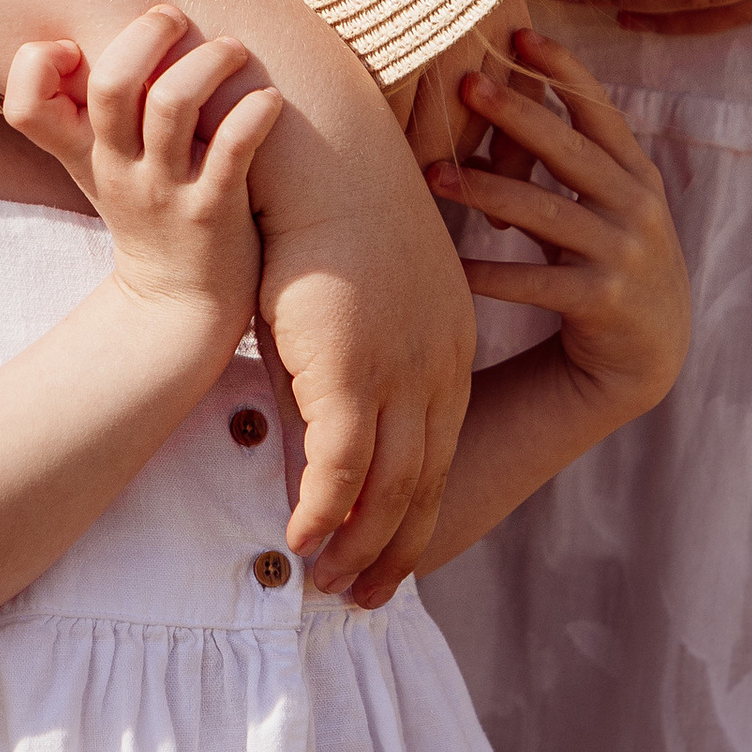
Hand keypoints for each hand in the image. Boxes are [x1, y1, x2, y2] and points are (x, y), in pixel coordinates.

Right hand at [6, 7, 281, 341]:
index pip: (25, 107)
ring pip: (172, 106)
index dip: (34, 64)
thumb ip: (89, 109)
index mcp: (86, 153)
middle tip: (173, 17)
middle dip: (145, 36)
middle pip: (110, 86)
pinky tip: (268, 100)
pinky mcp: (213, 212)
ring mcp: (165, 191)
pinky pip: (232, 151)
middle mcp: (119, 168)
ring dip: (207, 62)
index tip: (71, 46)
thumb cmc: (147, 214)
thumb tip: (84, 31)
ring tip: (232, 50)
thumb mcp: (100, 167)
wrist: (179, 306)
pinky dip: (254, 114)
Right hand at [247, 95, 477, 608]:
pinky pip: (342, 468)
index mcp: (451, 344)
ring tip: (328, 583)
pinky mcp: (349, 370)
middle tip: (370, 596)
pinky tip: (300, 537)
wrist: (322, 154)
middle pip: (425, 482)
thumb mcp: (358, 289)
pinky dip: (322, 511)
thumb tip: (326, 387)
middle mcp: (438, 367)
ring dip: (358, 544)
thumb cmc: (328, 210)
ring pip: (390, 488)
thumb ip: (354, 347)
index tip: (396, 554)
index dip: (419, 511)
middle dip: (399, 547)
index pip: (442, 449)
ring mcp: (398, 372)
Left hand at [430, 31, 689, 427]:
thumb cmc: (610, 259)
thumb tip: (507, 91)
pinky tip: (449, 263)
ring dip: (486, 191)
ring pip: (545, 213)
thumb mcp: (608, 203)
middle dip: (519, 113)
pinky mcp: (602, 302)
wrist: (650, 350)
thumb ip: (572, 159)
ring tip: (435, 173)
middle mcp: (636, 207)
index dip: (563, 69)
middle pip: (570, 150)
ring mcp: (623, 254)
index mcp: (635, 174)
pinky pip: (534, 283)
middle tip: (468, 83)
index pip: (599, 110)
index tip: (521, 35)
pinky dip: (488, 273)